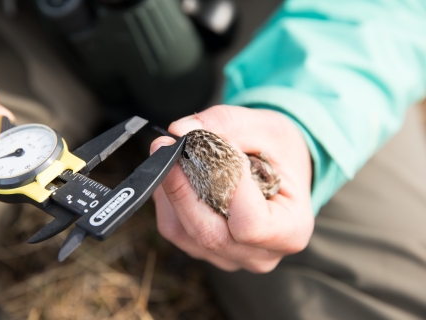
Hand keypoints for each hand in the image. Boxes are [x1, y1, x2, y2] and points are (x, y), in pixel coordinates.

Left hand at [150, 105, 313, 272]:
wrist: (279, 166)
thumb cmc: (280, 151)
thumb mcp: (267, 126)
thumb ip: (225, 123)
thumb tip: (179, 131)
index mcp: (291, 230)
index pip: (251, 225)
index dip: (228, 188)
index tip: (217, 151)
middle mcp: (260, 254)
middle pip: (209, 233)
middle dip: (183, 187)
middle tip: (167, 146)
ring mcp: (228, 257)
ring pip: (183, 230)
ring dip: (171, 190)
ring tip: (175, 155)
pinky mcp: (202, 250)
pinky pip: (173, 228)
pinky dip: (167, 198)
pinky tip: (176, 175)